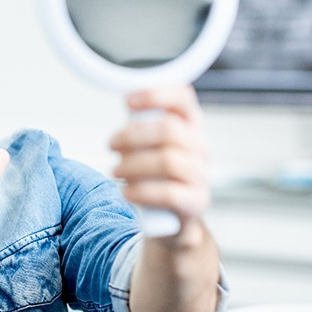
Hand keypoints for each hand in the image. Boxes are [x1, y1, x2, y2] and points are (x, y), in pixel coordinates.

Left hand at [109, 86, 209, 227]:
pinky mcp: (196, 201)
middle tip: (111, 145)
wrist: (171, 216)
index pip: (183, 98)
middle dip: (132, 135)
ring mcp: (201, 174)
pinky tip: (127, 192)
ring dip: (133, 165)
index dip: (156, 95)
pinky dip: (142, 192)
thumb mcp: (150, 143)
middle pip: (169, 130)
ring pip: (168, 161)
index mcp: (190, 125)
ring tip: (115, 170)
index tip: (128, 101)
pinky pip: (170, 194)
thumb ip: (141, 123)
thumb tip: (127, 102)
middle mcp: (200, 146)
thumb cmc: (156, 172)